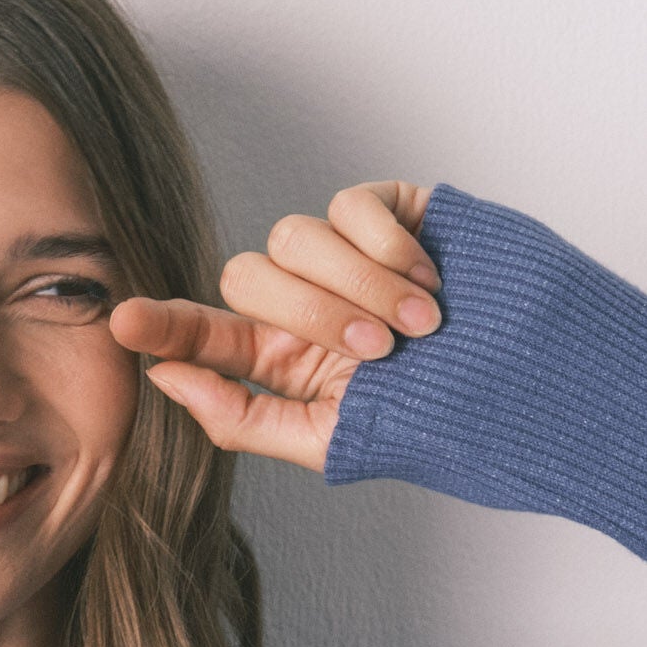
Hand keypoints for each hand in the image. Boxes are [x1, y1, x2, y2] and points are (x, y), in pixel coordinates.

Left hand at [108, 180, 441, 473]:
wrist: (525, 379)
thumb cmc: (434, 420)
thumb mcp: (329, 439)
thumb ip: (242, 417)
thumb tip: (165, 380)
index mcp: (279, 358)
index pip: (203, 333)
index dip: (161, 324)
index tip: (121, 322)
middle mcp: (301, 301)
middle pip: (248, 278)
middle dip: (311, 313)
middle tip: (379, 350)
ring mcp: (341, 255)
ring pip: (293, 236)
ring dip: (358, 287)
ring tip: (420, 325)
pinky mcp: (386, 211)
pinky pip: (350, 207)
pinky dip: (389, 249)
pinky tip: (431, 282)